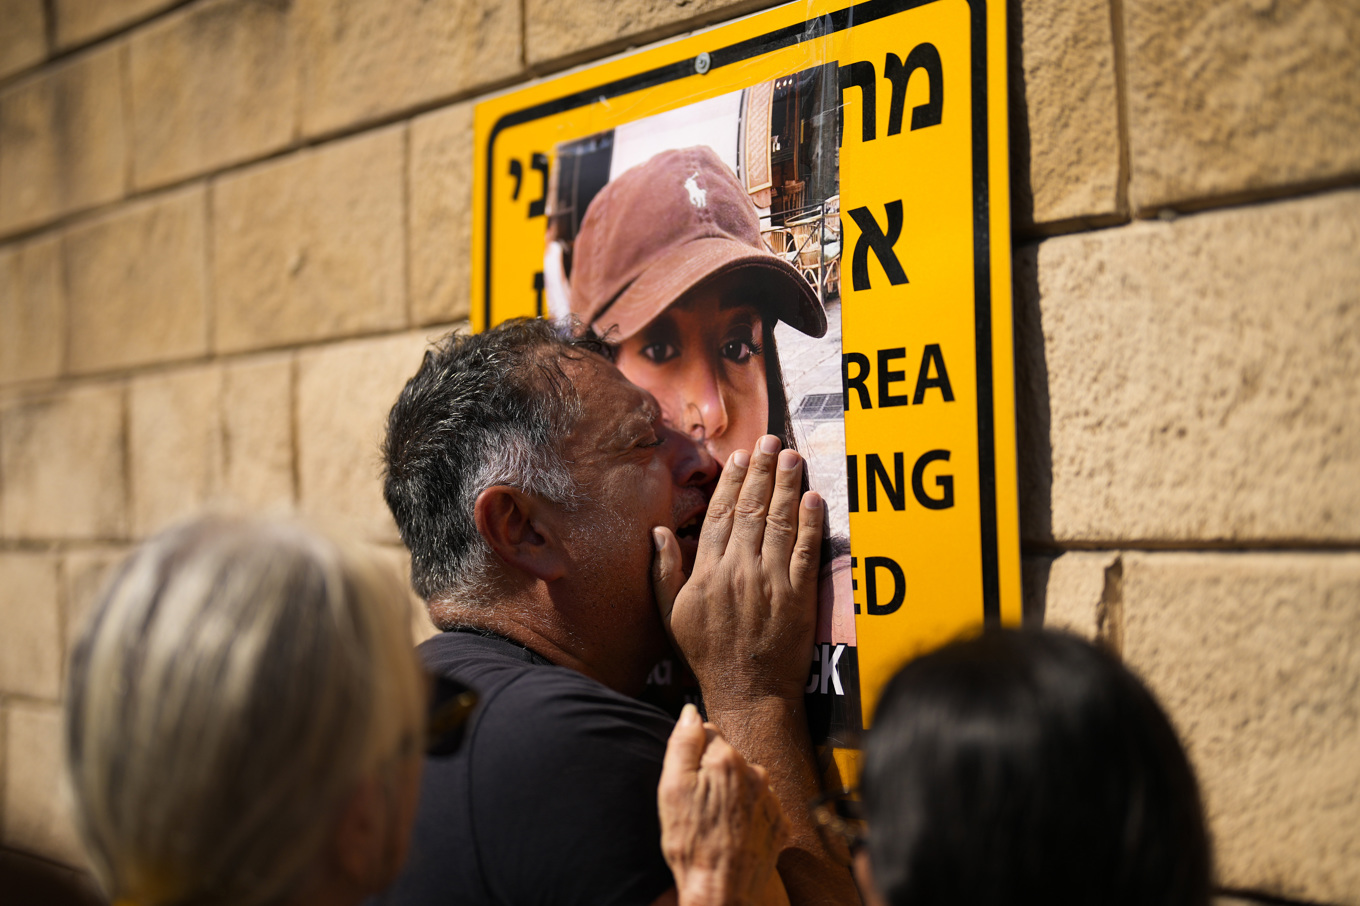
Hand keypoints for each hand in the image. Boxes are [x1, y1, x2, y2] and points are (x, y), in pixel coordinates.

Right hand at [652, 434, 823, 705]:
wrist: (748, 691)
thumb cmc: (707, 654)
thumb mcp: (672, 614)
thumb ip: (664, 571)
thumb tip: (658, 531)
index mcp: (707, 572)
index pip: (720, 514)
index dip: (732, 481)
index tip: (740, 456)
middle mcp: (738, 570)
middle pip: (751, 509)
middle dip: (762, 471)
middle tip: (771, 442)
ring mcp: (770, 582)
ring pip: (779, 522)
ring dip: (787, 485)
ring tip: (792, 457)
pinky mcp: (799, 596)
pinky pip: (805, 550)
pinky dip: (810, 522)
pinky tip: (813, 497)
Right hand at [659, 704, 789, 905]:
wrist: (722, 892)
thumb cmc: (691, 843)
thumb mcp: (672, 788)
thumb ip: (682, 743)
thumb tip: (690, 711)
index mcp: (727, 759)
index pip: (708, 732)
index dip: (692, 754)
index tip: (686, 777)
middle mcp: (755, 772)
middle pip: (728, 757)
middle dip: (713, 771)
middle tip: (697, 803)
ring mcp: (771, 799)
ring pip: (745, 781)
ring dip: (732, 792)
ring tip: (715, 821)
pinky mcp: (779, 823)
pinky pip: (760, 806)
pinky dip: (747, 814)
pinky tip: (732, 832)